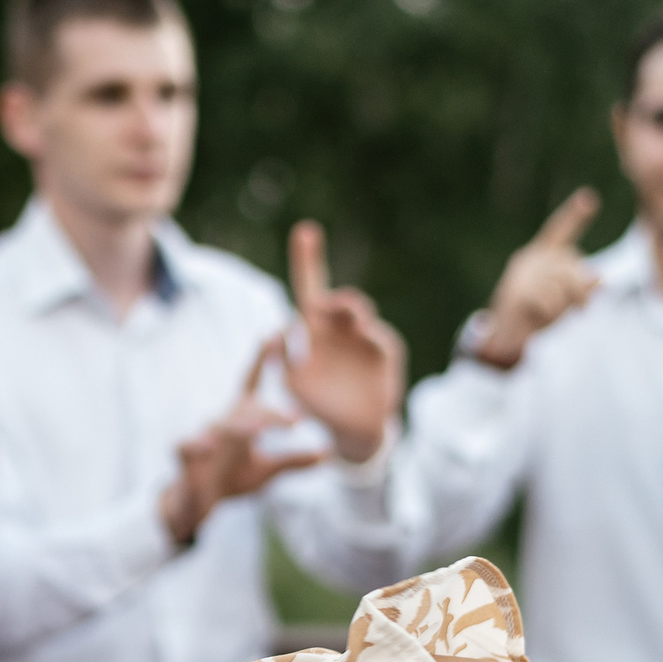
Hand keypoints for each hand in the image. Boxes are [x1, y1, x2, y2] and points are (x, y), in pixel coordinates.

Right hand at [159, 336, 322, 545]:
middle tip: (295, 420)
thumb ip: (295, 461)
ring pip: (222, 426)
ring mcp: (204, 437)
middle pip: (247, 410)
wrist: (199, 502)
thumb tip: (329, 453)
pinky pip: (187, 446)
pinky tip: (204, 446)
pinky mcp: (186, 456)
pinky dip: (194, 444)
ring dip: (240, 428)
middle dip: (269, 413)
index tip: (276, 332)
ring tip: (257, 429)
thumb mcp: (268, 471)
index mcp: (241, 419)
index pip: (252, 382)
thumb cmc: (232, 478)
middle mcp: (223, 422)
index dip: (262, 358)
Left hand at [283, 221, 404, 461]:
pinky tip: (361, 334)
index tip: (306, 231)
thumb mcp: (291, 383)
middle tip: (320, 293)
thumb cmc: (319, 404)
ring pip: (357, 309)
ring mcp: (365, 336)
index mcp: (315, 328)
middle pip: (336, 297)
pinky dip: (369, 336)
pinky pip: (378, 338)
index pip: (310, 287)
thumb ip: (281, 359)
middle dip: (330, 288)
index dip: (308, 259)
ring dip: (348, 307)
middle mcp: (340, 326)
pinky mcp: (386, 349)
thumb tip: (277, 333)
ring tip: (339, 312)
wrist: (354, 430)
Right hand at [473, 187, 601, 368]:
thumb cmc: (535, 316)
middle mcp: (530, 258)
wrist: (500, 340)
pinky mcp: (517, 292)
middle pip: (571, 262)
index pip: (559, 229)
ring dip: (566, 304)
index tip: (589, 198)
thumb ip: (580, 285)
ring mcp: (522, 274)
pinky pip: (549, 299)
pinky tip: (540, 317)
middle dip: (582, 288)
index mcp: (540, 254)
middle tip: (583, 309)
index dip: (574, 215)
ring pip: (563, 282)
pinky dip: (551, 312)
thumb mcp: (562, 298)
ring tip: (553, 315)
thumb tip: (600, 277)